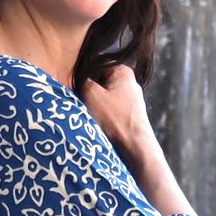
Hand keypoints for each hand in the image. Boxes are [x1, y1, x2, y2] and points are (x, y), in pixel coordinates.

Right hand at [81, 61, 192, 215]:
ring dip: (96, 109)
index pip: (95, 68)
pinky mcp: (131, 117)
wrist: (135, 147)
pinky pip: (111, 113)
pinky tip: (102, 127)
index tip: (80, 92)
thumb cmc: (115, 120)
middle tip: (86, 106)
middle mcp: (130, 84)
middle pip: (100, 85)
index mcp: (123, 72)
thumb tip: (79, 80)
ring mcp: (132, 101)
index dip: (84, 80)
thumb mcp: (91, 94)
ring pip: (105, 100)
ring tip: (95, 119)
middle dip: (91, 96)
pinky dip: (105, 119)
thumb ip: (83, 80)